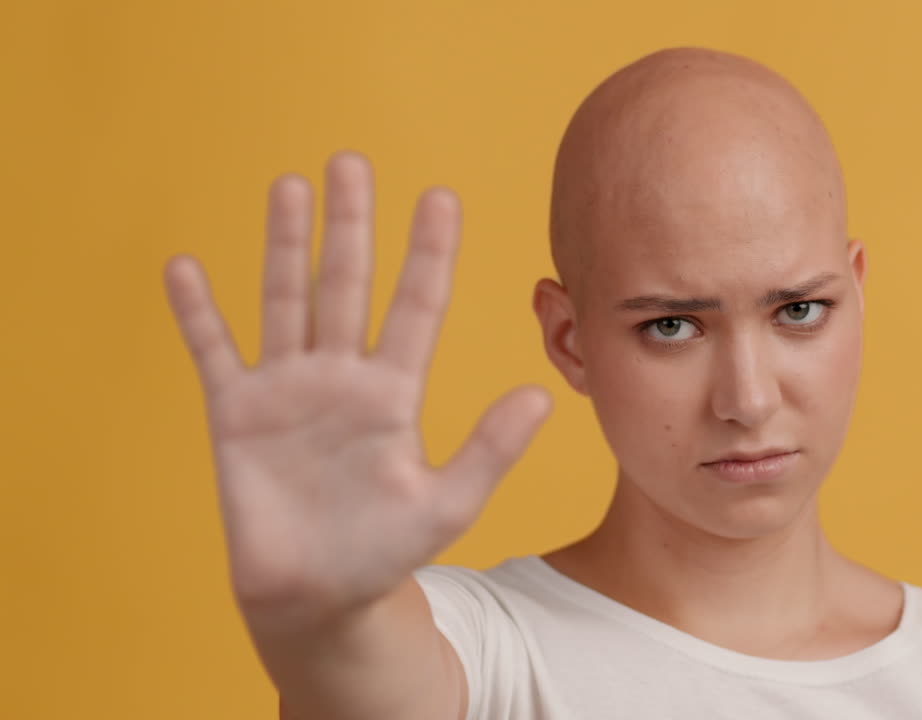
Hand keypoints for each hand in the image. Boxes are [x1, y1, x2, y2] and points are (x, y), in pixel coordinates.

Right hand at [163, 151, 550, 630]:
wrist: (316, 598)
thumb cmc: (384, 554)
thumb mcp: (447, 505)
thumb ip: (490, 451)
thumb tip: (542, 396)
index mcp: (394, 393)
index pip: (416, 306)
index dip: (429, 253)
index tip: (441, 198)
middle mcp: (341, 377)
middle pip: (347, 284)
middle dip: (350, 225)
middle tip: (352, 162)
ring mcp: (288, 390)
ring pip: (286, 300)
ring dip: (284, 245)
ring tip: (289, 186)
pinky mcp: (237, 414)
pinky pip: (213, 352)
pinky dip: (197, 313)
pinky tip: (184, 267)